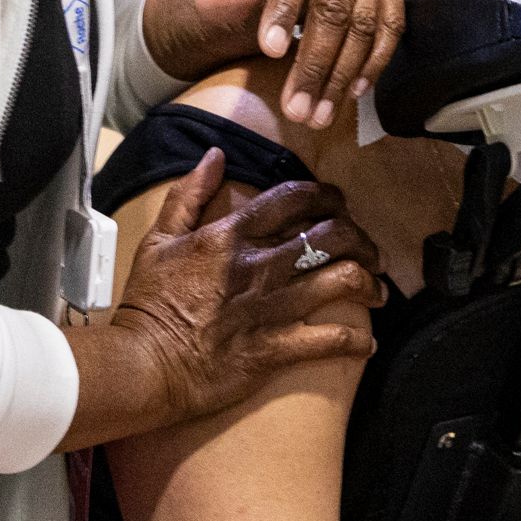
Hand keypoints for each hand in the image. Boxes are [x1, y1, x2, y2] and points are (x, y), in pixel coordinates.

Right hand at [113, 152, 383, 420]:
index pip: (294, 199)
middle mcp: (258, 267)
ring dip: (369, 283)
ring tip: (378, 291)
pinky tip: (368, 342)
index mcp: (231, 236)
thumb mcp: (158, 240)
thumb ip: (188, 195)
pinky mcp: (274, 350)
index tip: (339, 203)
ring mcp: (270, 309)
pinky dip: (356, 341)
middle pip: (331, 235)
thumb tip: (215, 155)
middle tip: (368, 250)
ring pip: (341, 280)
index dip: (326, 196)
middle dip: (360, 238)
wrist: (141, 365)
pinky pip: (329, 340)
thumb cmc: (147, 305)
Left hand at [190, 0, 404, 124]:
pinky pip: (392, 25)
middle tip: (296, 108)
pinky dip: (374, 62)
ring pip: (366, 20)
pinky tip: (352, 92)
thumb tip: (204, 6)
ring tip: (318, 113)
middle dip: (314, 61)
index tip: (267, 52)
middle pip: (335, 1)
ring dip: (343, 73)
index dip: (283, 9)